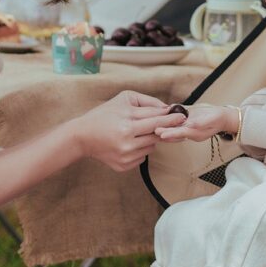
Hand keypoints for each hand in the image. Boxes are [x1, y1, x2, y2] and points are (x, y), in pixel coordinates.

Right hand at [73, 91, 187, 171]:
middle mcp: (127, 141)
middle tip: (179, 123)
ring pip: (151, 146)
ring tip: (138, 131)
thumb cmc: (104, 114)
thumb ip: (147, 102)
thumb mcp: (124, 100)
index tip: (183, 116)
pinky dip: (140, 149)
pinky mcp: (123, 166)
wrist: (82, 136)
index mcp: (127, 123)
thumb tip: (168, 109)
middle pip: (157, 135)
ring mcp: (125, 156)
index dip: (171, 119)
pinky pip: (143, 156)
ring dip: (150, 139)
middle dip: (167, 129)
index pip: (156, 120)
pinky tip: (129, 143)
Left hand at [155, 103, 236, 142]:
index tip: (161, 134)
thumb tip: (188, 124)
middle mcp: (188, 130)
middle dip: (163, 130)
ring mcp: (187, 125)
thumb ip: (198, 123)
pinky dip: (169, 116)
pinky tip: (162, 114)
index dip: (170, 134)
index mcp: (194, 133)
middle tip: (153, 129)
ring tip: (153, 124)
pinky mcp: (187, 118)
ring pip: (174, 126)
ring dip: (164, 125)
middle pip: (174, 132)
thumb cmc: (217, 120)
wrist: (223, 117)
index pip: (180, 133)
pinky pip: (176, 118)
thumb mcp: (209, 121)